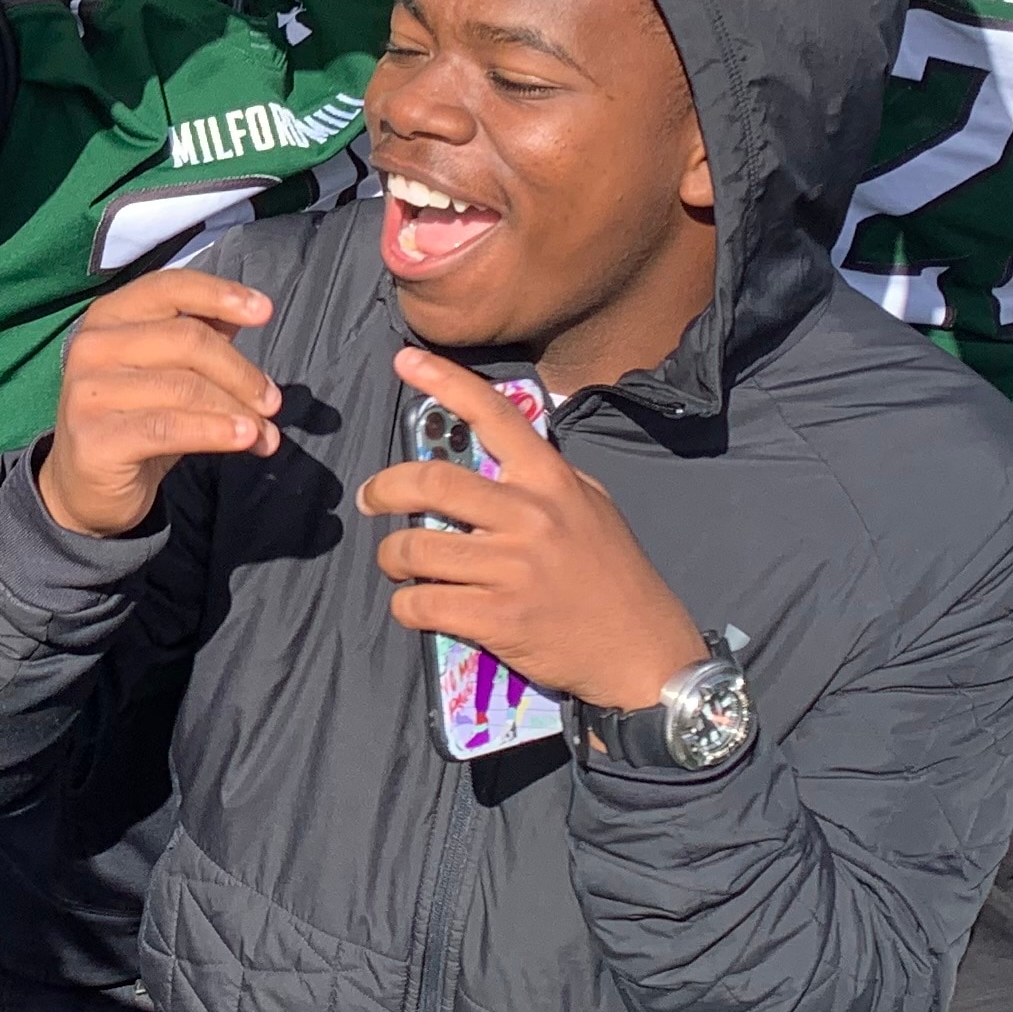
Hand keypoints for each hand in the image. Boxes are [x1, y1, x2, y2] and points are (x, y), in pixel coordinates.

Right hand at [33, 268, 282, 536]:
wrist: (85, 486)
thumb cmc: (135, 418)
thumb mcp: (166, 370)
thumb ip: (200, 336)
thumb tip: (252, 310)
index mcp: (108, 316)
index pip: (169, 287)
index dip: (219, 294)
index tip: (264, 311)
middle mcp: (92, 346)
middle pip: (187, 340)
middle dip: (241, 372)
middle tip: (273, 402)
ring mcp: (88, 392)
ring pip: (185, 387)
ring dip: (237, 410)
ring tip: (265, 433)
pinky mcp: (96, 438)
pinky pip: (170, 428)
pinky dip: (216, 432)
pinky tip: (245, 439)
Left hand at [357, 350, 704, 707]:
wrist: (642, 651)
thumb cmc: (615, 575)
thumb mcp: (592, 506)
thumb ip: (546, 477)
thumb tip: (496, 454)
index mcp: (550, 480)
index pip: (493, 415)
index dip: (443, 382)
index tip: (403, 360)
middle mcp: (528, 516)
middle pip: (430, 483)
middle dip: (382, 489)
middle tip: (370, 500)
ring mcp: (511, 569)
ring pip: (414, 548)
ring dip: (391, 557)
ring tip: (399, 563)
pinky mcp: (497, 618)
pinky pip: (421, 603)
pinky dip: (406, 605)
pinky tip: (416, 605)